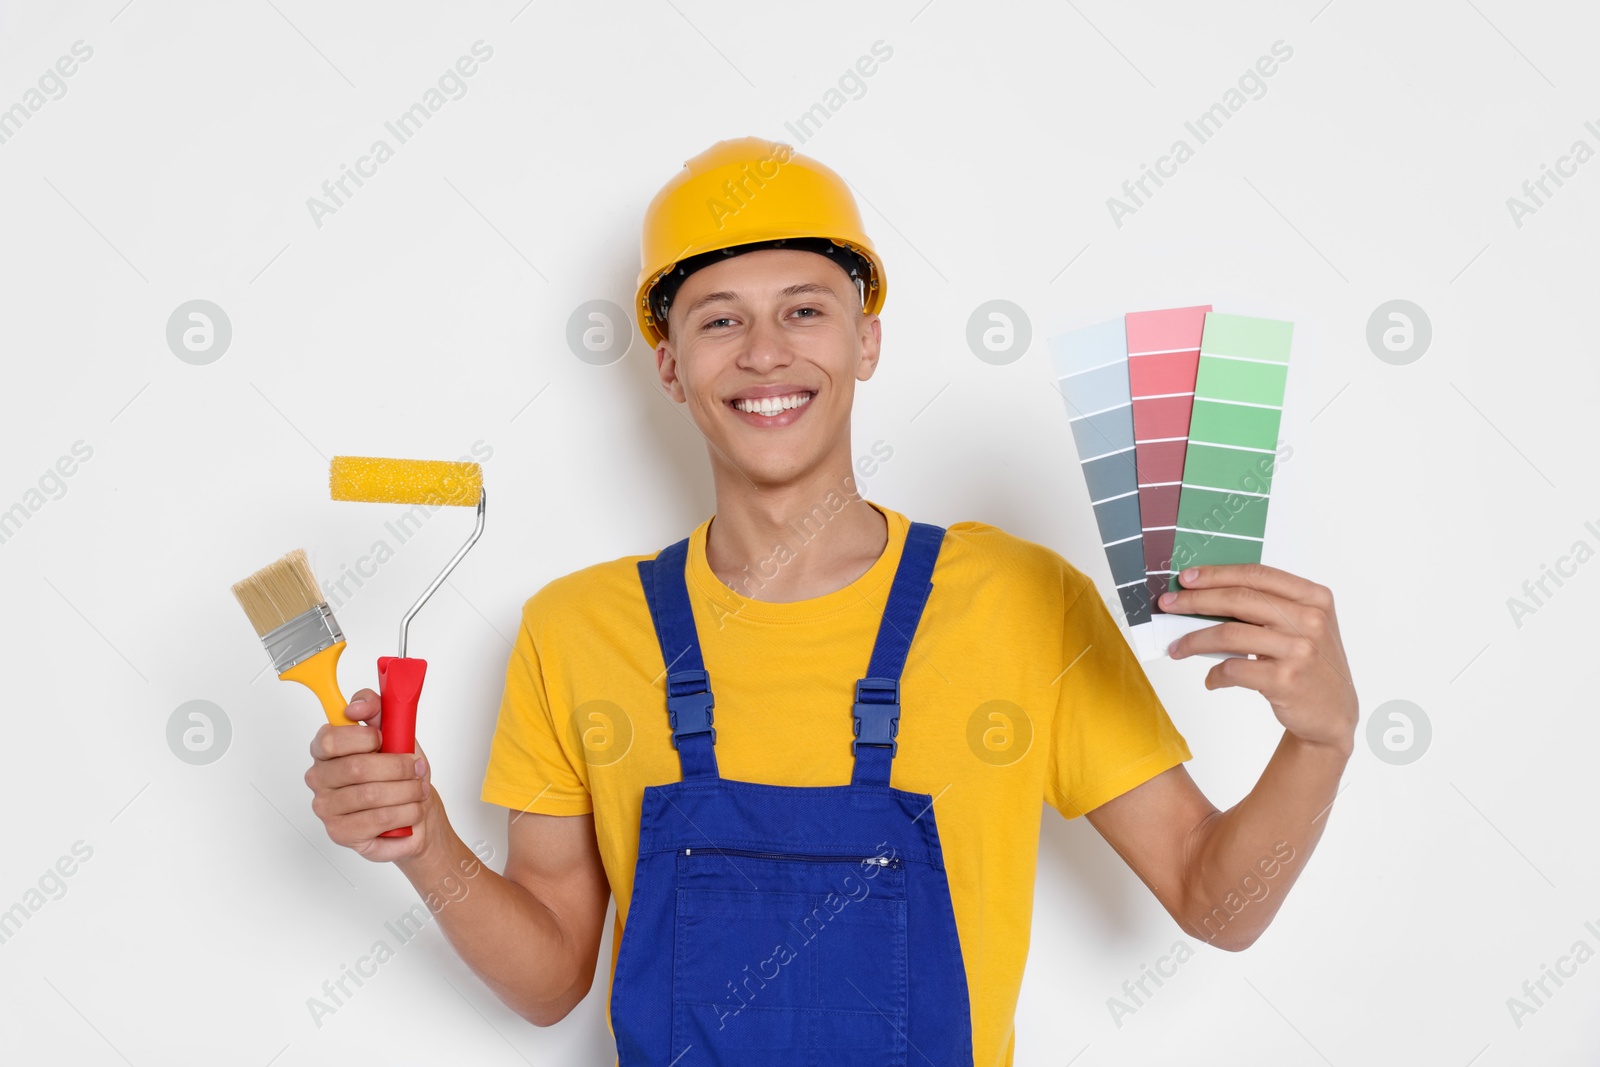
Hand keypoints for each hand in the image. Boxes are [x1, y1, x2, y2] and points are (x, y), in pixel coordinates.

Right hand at [304, 688, 441, 862]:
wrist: (416, 814)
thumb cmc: (400, 774)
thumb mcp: (395, 732)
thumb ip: (377, 709)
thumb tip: (357, 706)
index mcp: (326, 749)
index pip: (330, 739)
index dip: (362, 737)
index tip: (382, 738)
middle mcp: (320, 778)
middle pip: (356, 768)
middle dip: (398, 768)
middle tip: (416, 769)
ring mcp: (326, 808)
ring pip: (371, 795)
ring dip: (406, 791)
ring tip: (418, 791)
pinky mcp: (340, 833)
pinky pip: (378, 820)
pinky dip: (405, 813)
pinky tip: (411, 810)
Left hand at [1161, 563, 1357, 753]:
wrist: (1332, 715)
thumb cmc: (1310, 665)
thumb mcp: (1301, 627)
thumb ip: (1266, 608)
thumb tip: (1206, 596)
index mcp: (1314, 598)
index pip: (1256, 575)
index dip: (1217, 574)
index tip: (1186, 578)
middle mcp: (1310, 620)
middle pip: (1239, 599)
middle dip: (1196, 600)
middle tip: (1168, 605)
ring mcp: (1299, 650)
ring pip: (1229, 633)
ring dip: (1194, 640)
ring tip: (1176, 647)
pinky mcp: (1285, 680)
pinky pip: (1233, 669)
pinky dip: (1215, 675)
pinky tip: (1211, 680)